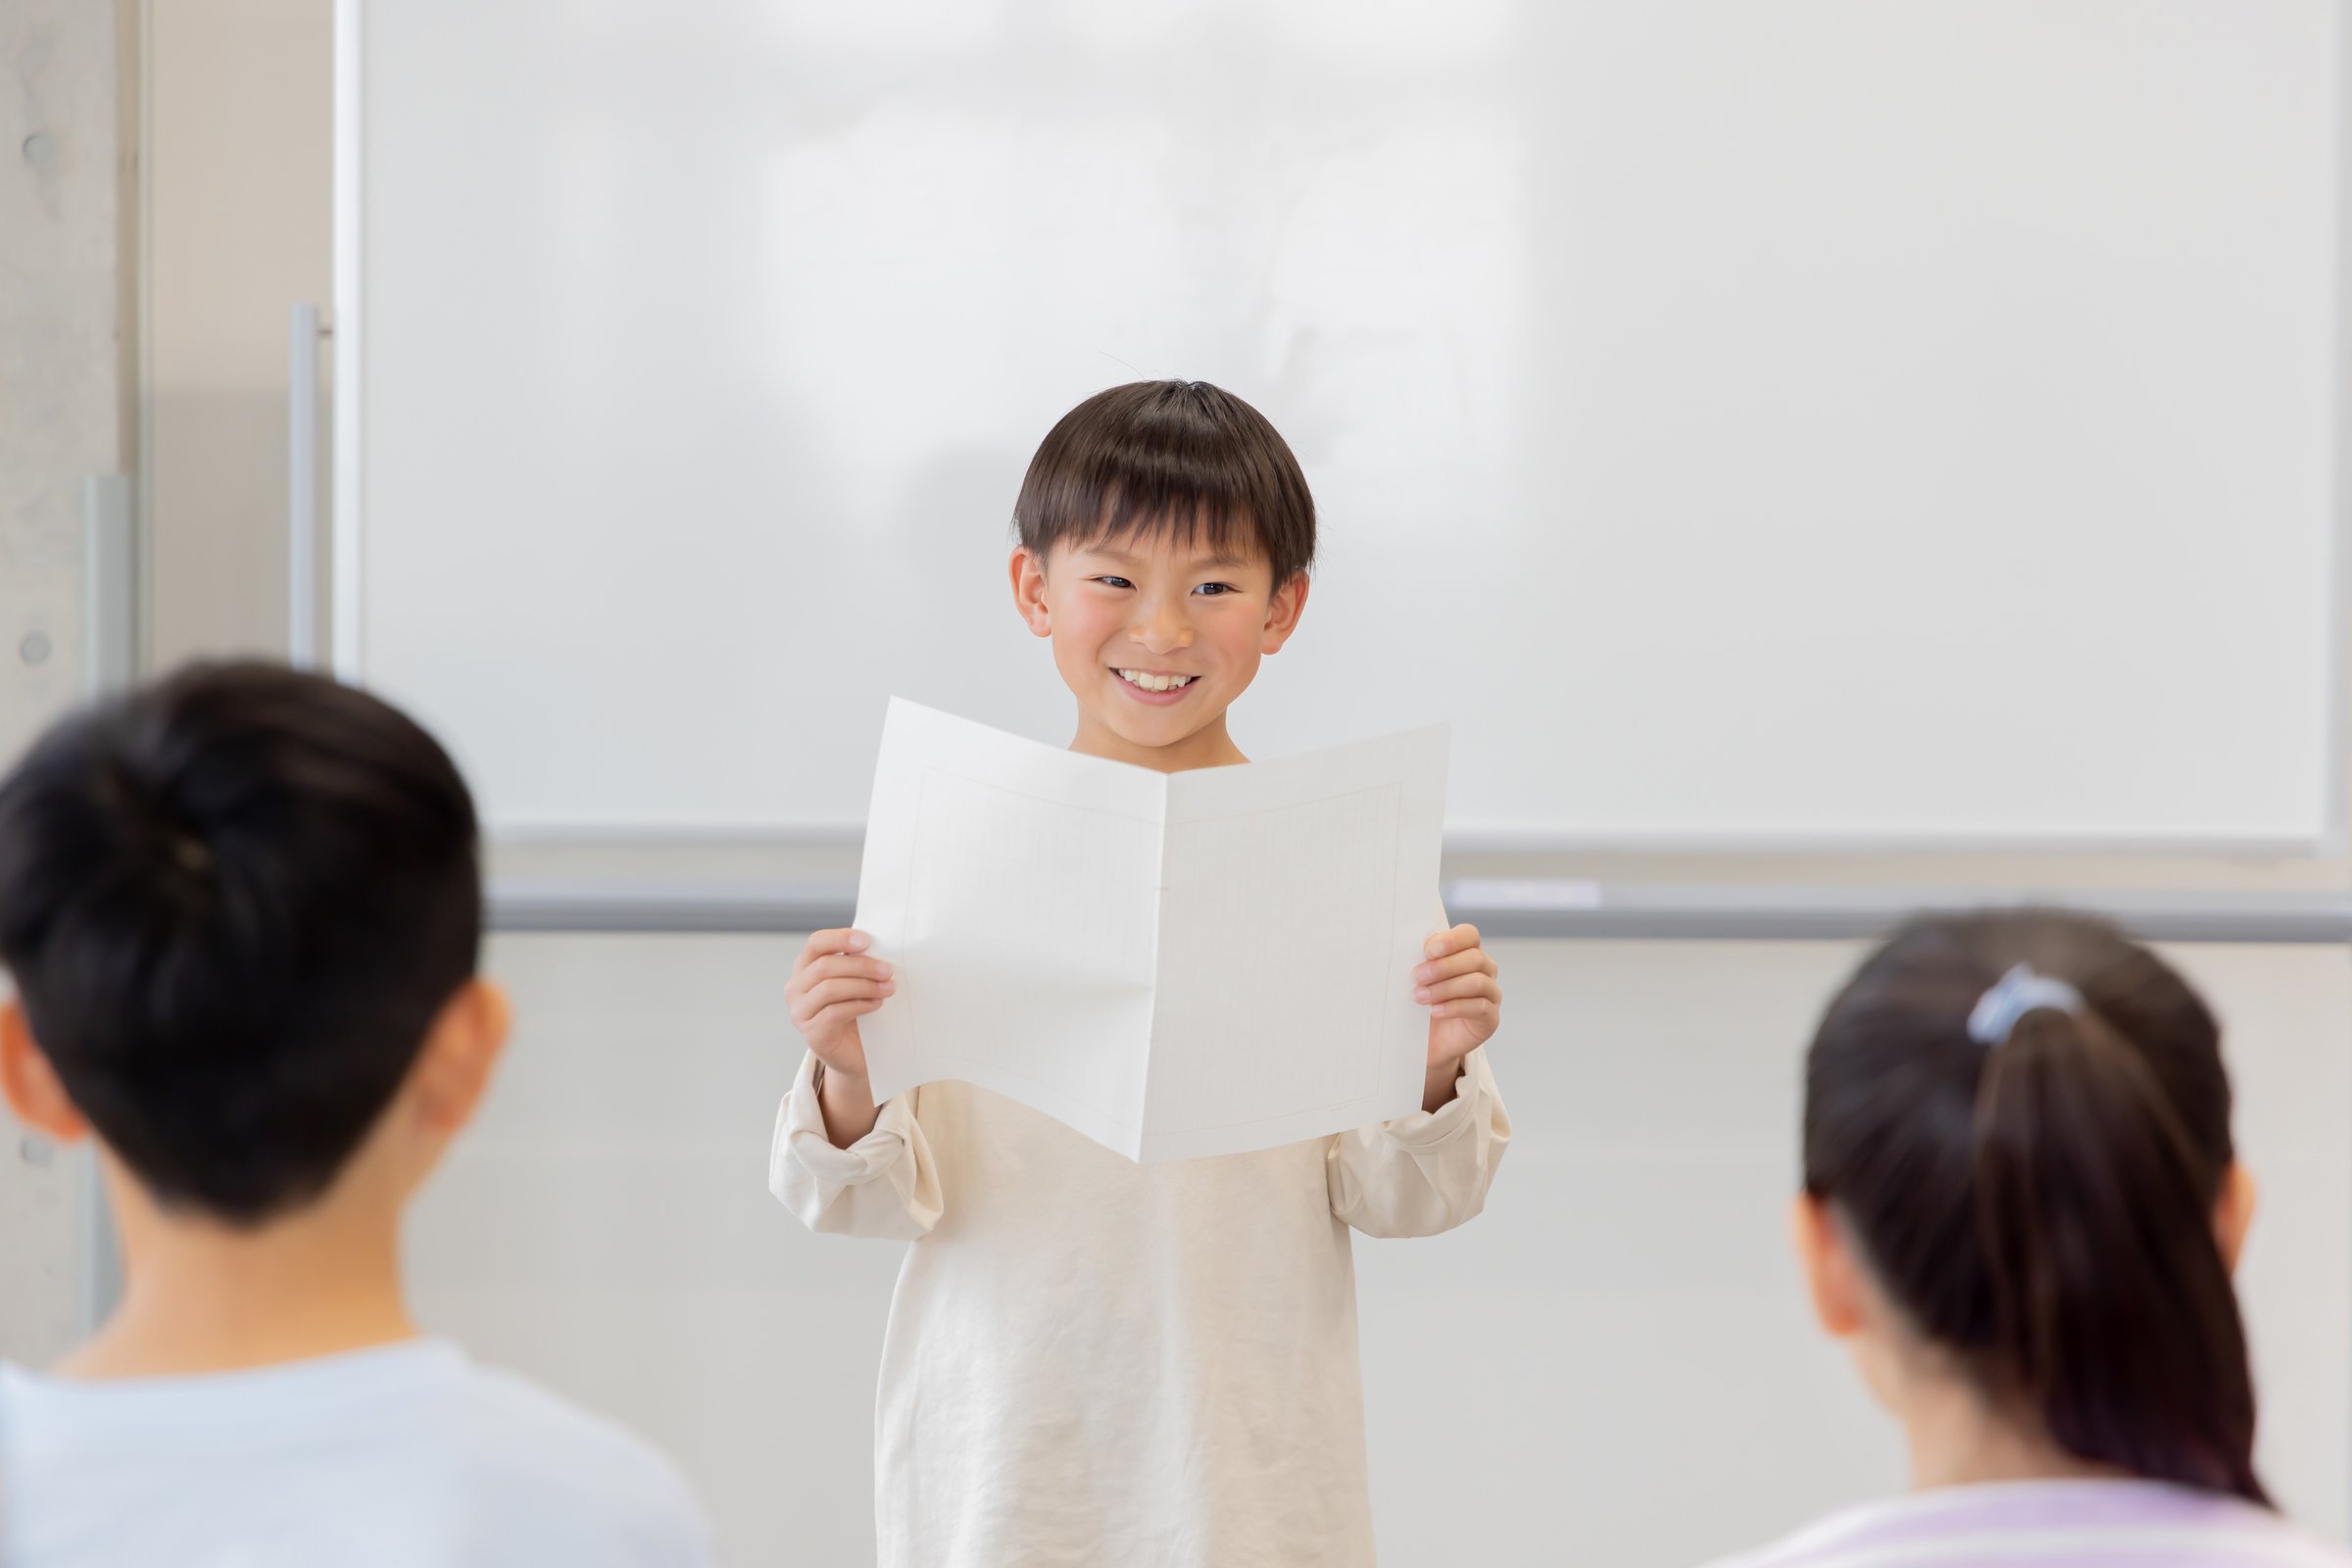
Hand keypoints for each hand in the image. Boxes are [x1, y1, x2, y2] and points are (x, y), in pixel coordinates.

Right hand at [786, 928, 894, 1082]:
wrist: (853, 1052)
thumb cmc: (855, 1011)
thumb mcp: (852, 981)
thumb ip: (855, 963)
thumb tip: (880, 943)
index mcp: (804, 968)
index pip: (815, 943)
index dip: (840, 938)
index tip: (867, 941)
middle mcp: (795, 988)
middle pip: (825, 966)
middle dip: (861, 966)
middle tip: (887, 970)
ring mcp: (800, 1012)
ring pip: (829, 988)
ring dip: (864, 985)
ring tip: (888, 988)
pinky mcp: (812, 1034)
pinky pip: (835, 1012)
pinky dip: (860, 1005)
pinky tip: (877, 1004)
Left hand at [1415, 924, 1498, 1108]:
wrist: (1428, 1042)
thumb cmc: (1423, 1003)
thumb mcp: (1420, 980)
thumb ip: (1421, 962)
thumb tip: (1409, 949)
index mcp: (1468, 952)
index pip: (1469, 935)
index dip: (1451, 940)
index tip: (1428, 951)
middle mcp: (1485, 970)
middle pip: (1474, 958)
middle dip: (1443, 966)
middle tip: (1417, 976)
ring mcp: (1491, 994)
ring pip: (1476, 982)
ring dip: (1445, 988)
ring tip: (1420, 997)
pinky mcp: (1490, 1018)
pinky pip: (1479, 1007)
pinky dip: (1454, 1007)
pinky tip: (1434, 1011)